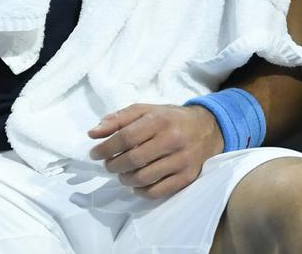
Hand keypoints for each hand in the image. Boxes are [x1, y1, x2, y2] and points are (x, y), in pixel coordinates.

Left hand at [87, 103, 224, 198]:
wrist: (208, 128)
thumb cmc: (170, 118)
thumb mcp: (145, 110)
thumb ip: (118, 119)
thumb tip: (92, 134)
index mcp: (159, 120)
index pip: (126, 137)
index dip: (106, 148)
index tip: (95, 153)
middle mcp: (172, 140)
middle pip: (133, 159)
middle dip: (113, 165)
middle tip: (108, 165)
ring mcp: (181, 161)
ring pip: (144, 178)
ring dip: (125, 178)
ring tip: (121, 173)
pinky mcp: (187, 177)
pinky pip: (157, 192)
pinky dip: (141, 191)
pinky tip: (136, 183)